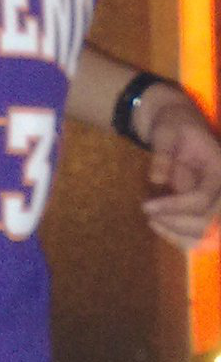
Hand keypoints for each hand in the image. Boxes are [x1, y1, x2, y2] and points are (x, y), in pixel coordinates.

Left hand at [138, 85, 220, 249]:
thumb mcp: (165, 131)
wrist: (178, 124)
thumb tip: (157, 180)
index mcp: (218, 167)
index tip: (147, 206)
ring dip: (181, 234)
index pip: (203, 198)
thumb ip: (162, 153)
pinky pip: (203, 233)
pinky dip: (182, 236)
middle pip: (211, 222)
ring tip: (152, 221)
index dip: (176, 207)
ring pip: (210, 234)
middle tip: (149, 215)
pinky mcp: (210, 207)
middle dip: (177, 223)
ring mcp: (219, 199)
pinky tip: (159, 226)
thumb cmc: (172, 125)